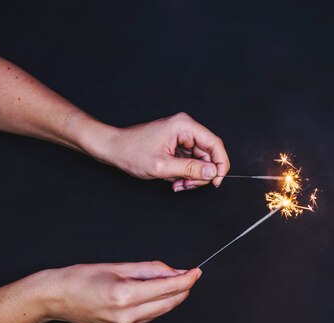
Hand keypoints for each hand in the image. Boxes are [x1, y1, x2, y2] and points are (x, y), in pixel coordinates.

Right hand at [41, 261, 200, 322]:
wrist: (55, 298)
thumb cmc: (80, 278)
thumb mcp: (117, 267)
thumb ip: (149, 270)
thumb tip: (173, 271)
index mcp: (125, 296)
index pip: (168, 288)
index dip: (186, 279)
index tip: (196, 271)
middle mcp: (127, 315)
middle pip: (169, 303)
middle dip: (183, 288)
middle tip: (191, 275)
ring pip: (161, 311)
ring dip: (173, 296)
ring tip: (175, 280)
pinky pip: (149, 316)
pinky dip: (159, 304)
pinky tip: (159, 293)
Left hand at [98, 112, 229, 190]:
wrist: (113, 149)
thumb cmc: (131, 152)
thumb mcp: (163, 166)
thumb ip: (190, 169)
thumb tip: (213, 172)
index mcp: (184, 126)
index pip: (215, 144)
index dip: (220, 164)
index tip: (216, 181)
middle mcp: (185, 129)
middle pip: (208, 155)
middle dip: (200, 174)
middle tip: (187, 185)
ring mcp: (181, 137)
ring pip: (199, 161)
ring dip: (191, 177)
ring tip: (177, 184)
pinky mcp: (177, 145)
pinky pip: (190, 162)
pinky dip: (184, 174)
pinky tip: (174, 180)